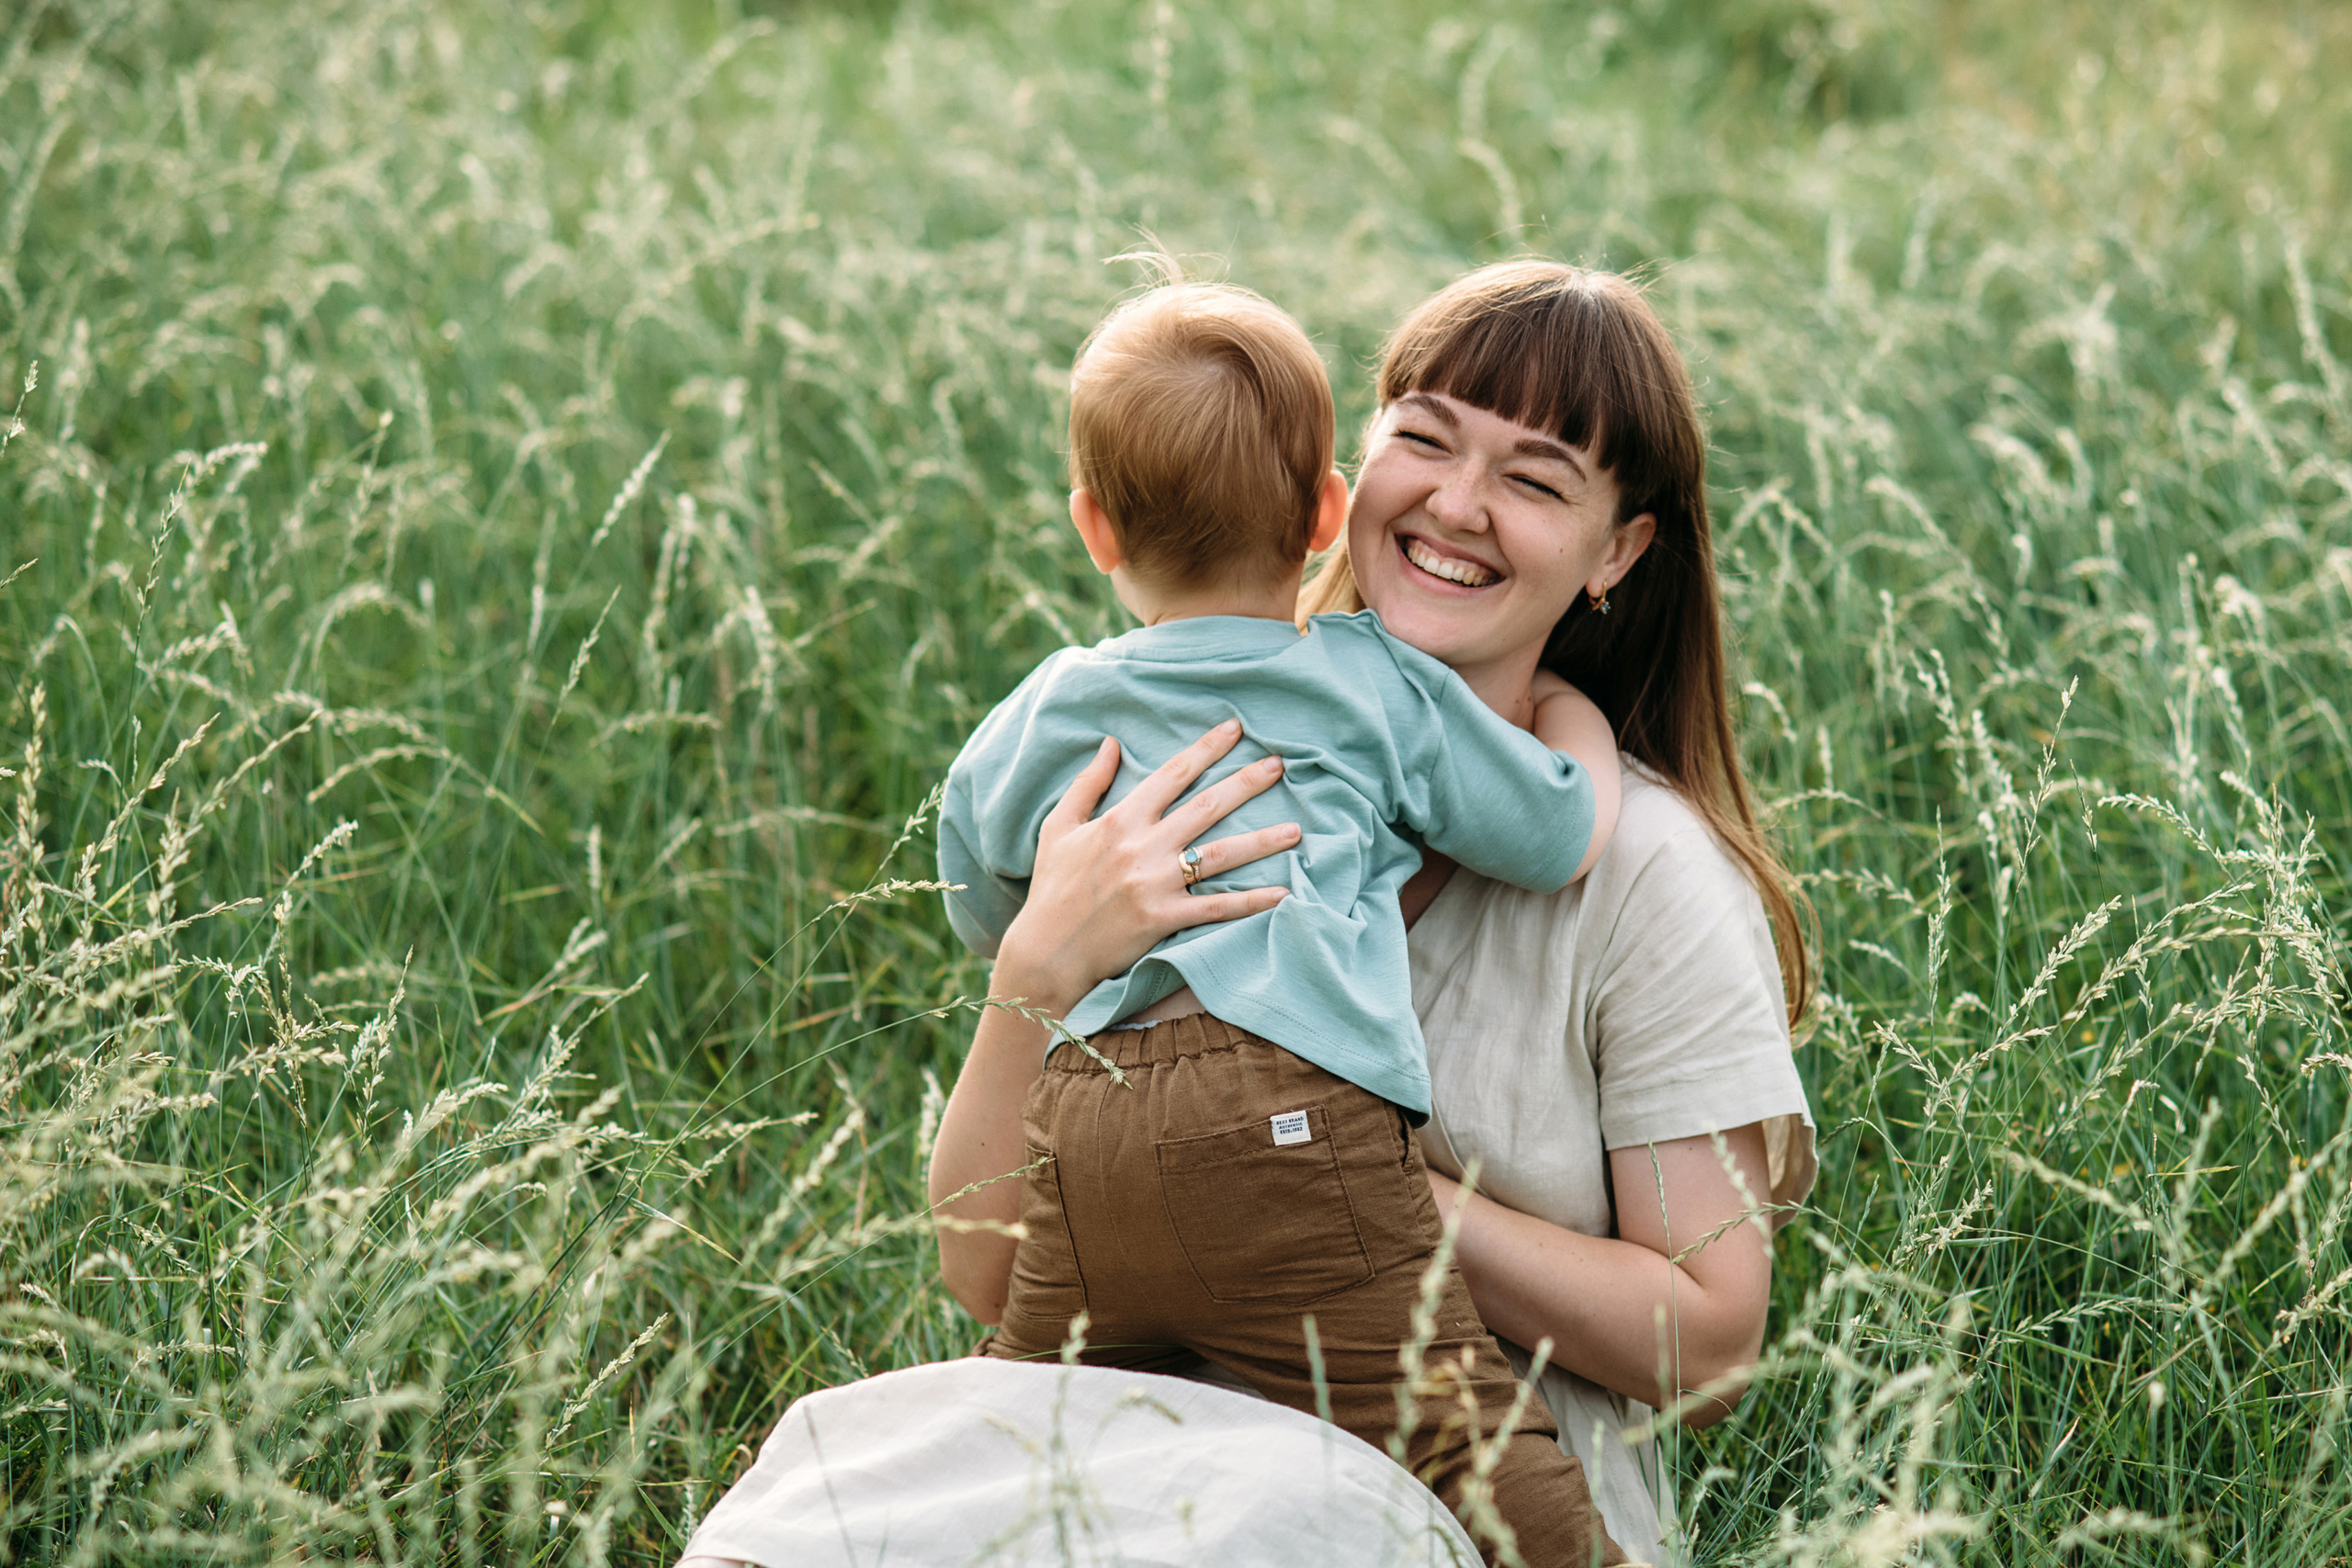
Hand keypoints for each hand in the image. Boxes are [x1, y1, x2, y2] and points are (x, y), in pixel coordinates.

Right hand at [992, 720, 1300, 1012]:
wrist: (1046, 950)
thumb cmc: (1051, 887)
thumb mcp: (1059, 826)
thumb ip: (1087, 782)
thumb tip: (1111, 742)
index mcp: (1120, 820)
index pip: (1173, 773)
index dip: (1207, 748)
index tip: (1236, 728)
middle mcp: (1142, 847)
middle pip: (1206, 807)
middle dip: (1246, 782)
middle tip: (1280, 764)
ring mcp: (1156, 884)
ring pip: (1220, 855)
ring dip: (1262, 841)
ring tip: (1297, 829)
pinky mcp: (1164, 919)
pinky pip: (1216, 908)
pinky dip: (1251, 902)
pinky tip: (1283, 894)